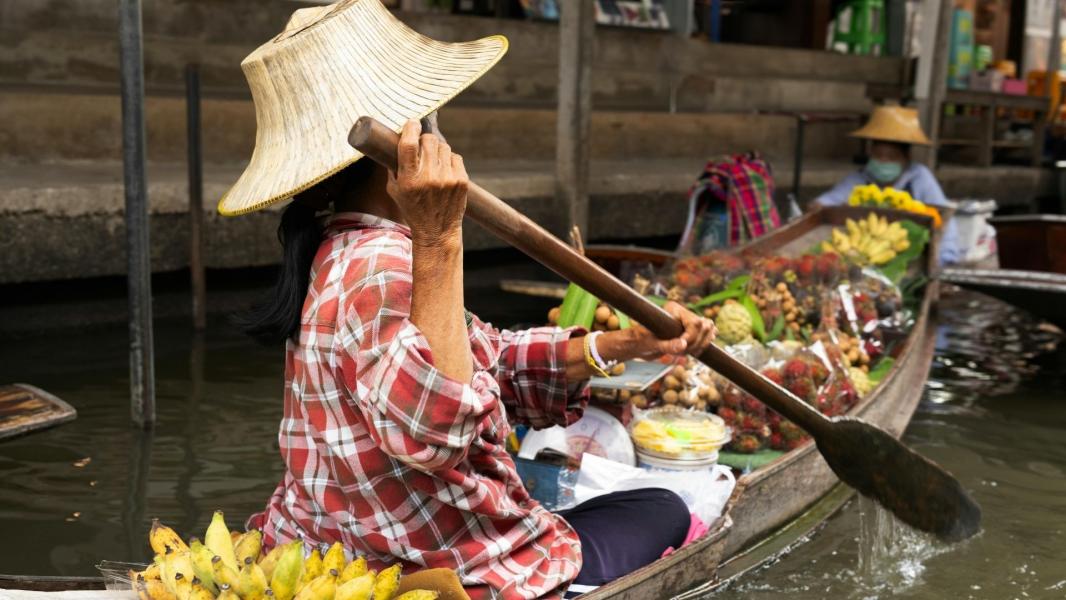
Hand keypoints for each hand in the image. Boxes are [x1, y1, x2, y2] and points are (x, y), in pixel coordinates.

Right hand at [386, 119, 468, 246]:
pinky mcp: (461, 181)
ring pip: (444, 146)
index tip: (411, 123)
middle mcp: (429, 178)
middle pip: (429, 140)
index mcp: (409, 179)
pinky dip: (449, 160)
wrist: (437, 231)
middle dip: (424, 139)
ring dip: (437, 149)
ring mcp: (447, 179)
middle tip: (421, 146)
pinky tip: (444, 170)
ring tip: (433, 162)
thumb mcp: (395, 190)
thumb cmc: (413, 209)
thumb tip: (397, 140)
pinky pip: (455, 157)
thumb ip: (394, 166)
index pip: (409, 144)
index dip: (410, 128)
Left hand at [625, 301, 716, 358]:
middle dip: (698, 342)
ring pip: (708, 329)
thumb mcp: (652, 344)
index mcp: (673, 311)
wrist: (637, 345)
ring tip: (687, 353)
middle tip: (684, 352)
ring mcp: (687, 323)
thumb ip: (667, 345)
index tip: (683, 349)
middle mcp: (682, 314)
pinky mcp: (689, 332)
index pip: (694, 322)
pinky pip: (706, 335)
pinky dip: (704, 344)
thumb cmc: (640, 341)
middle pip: (705, 325)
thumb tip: (683, 345)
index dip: (692, 338)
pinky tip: (696, 352)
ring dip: (702, 344)